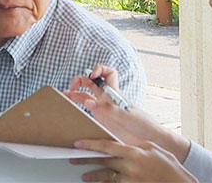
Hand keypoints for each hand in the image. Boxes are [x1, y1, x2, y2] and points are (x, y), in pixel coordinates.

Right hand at [65, 65, 192, 162]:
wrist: (146, 141)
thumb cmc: (142, 125)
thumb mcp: (126, 115)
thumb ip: (108, 109)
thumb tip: (90, 103)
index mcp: (115, 93)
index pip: (108, 73)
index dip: (100, 69)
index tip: (93, 74)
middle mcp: (107, 99)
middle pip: (92, 83)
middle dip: (81, 80)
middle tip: (73, 86)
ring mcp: (102, 109)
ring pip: (85, 96)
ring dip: (75, 93)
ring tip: (65, 94)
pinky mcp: (100, 120)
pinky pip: (86, 110)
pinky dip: (77, 107)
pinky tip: (69, 106)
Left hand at [71, 139, 196, 182]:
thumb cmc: (169, 167)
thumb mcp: (153, 149)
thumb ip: (136, 146)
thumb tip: (123, 146)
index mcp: (134, 152)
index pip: (106, 146)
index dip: (90, 144)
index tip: (78, 143)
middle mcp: (129, 167)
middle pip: (103, 161)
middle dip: (87, 159)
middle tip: (74, 158)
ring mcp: (129, 180)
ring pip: (106, 176)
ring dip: (93, 175)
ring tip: (84, 175)